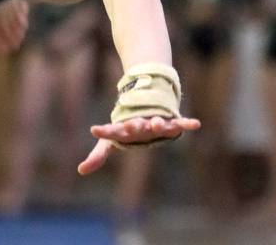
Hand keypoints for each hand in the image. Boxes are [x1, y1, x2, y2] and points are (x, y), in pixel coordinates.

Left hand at [77, 116, 200, 174]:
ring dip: (156, 122)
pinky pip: (179, 123)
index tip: (94, 130)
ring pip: (156, 122)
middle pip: (135, 124)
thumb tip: (80, 170)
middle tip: (131, 125)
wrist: (143, 105)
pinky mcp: (169, 122)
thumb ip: (97, 156)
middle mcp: (138, 124)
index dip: (104, 132)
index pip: (111, 131)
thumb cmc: (125, 129)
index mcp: (123, 129)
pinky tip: (195, 124)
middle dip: (134, 125)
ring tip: (156, 123)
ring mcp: (154, 121)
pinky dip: (186, 123)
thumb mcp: (111, 142)